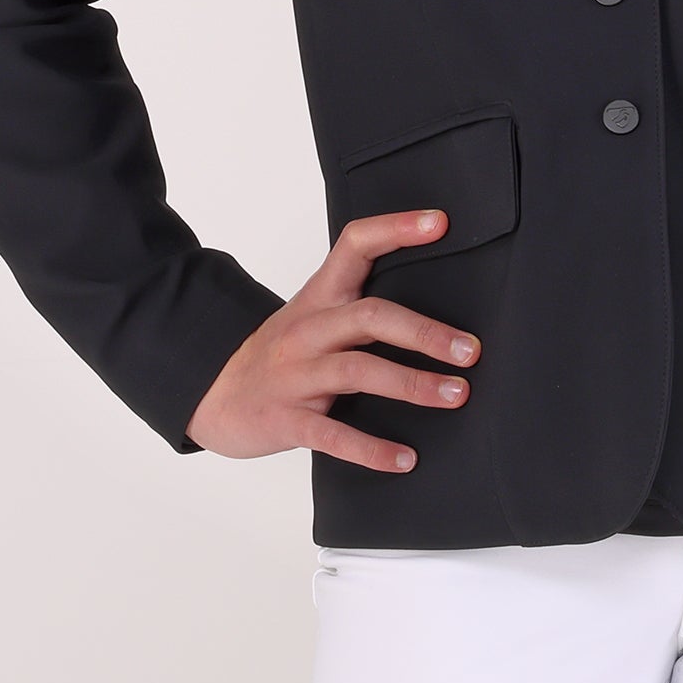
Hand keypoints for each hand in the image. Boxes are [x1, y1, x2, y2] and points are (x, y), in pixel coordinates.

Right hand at [189, 209, 479, 470]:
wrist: (212, 396)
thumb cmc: (281, 357)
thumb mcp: (313, 318)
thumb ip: (361, 308)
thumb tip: (439, 312)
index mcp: (319, 298)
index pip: (355, 245)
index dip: (396, 228)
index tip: (441, 222)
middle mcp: (308, 330)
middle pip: (369, 316)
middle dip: (424, 331)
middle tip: (470, 350)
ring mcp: (296, 375)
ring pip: (358, 370)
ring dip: (412, 384)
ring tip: (456, 395)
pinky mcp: (287, 419)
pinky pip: (333, 435)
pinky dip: (372, 449)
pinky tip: (405, 460)